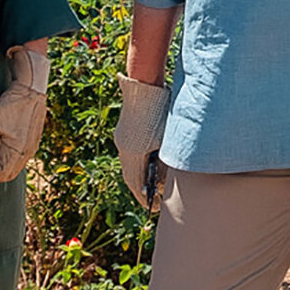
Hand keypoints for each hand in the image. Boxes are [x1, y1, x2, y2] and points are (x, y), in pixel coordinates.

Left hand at [0, 46, 49, 182]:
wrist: (31, 87)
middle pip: (7, 171)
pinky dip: (6, 149)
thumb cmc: (11, 105)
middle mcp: (28, 152)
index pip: (0, 175)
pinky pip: (17, 152)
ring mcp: (32, 145)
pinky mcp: (32, 138)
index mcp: (18, 153)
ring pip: (12, 161)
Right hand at [112, 74, 170, 212]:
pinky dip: (136, 164)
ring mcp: (122, 138)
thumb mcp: (167, 137)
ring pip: (128, 165)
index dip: (143, 196)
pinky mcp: (124, 131)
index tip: (150, 207)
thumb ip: (164, 159)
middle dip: (140, 189)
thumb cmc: (161, 108)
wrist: (144, 82)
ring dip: (138, 176)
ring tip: (151, 185)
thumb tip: (164, 179)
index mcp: (135, 151)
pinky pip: (128, 154)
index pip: (136, 183)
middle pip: (130, 176)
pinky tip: (146, 166)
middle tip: (151, 200)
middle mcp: (125, 147)